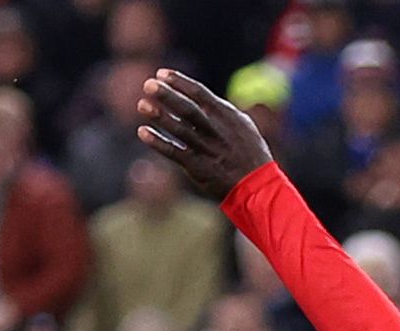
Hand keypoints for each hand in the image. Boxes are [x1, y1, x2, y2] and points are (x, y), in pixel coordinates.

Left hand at [138, 67, 273, 199]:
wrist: (258, 187)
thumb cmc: (251, 154)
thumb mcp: (245, 126)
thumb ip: (224, 111)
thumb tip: (205, 96)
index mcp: (227, 117)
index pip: (200, 94)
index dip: (180, 82)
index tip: (162, 74)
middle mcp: (216, 131)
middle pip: (188, 109)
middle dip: (168, 96)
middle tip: (149, 84)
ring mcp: (206, 149)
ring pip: (179, 130)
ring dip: (160, 117)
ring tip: (142, 105)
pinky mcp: (198, 167)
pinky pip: (175, 152)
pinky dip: (158, 142)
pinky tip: (143, 132)